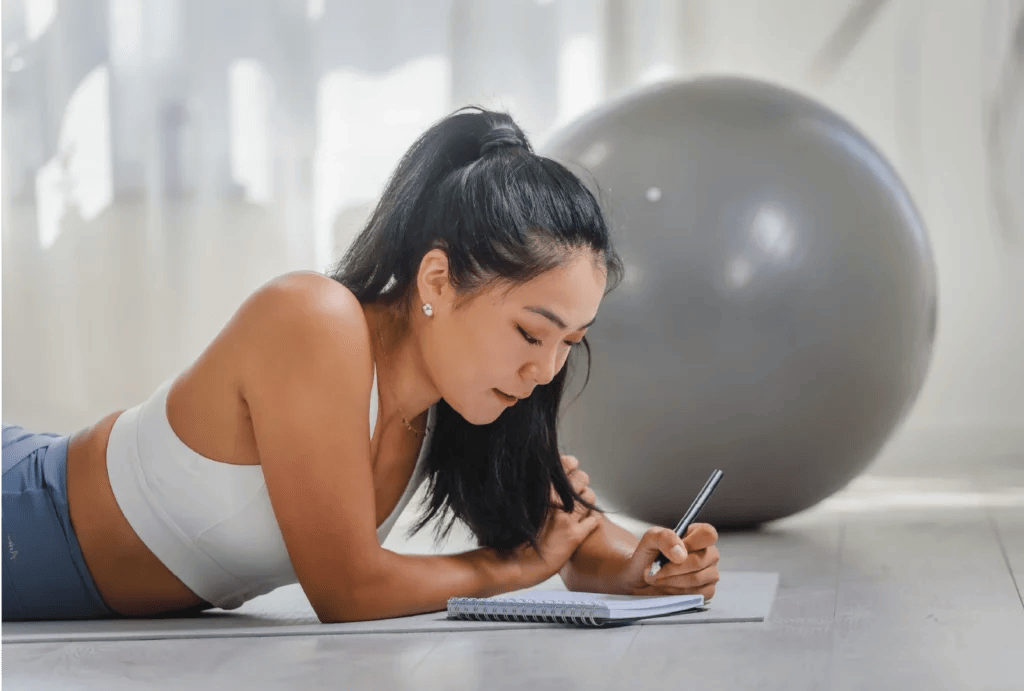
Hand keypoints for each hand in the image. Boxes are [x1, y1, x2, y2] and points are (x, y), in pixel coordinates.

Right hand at [511, 455, 601, 587]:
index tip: (571, 465)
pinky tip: (585, 524)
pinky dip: (591, 520)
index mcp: (541, 489)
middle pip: (581, 478)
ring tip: (581, 506)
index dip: (570, 464)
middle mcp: (556, 500)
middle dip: (581, 482)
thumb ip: (532, 490)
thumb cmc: (509, 536)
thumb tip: (541, 481)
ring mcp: (566, 517)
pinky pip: (594, 521)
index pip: (565, 463)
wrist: (511, 564)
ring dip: (587, 500)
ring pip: (590, 496)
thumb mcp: (518, 503)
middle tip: (577, 488)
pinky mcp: (575, 535)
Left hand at [617, 523, 719, 600]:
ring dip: (671, 580)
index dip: (691, 544)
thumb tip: (681, 554)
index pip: (708, 534)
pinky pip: (698, 593)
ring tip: (657, 578)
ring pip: (697, 578)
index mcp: (698, 535)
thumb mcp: (650, 539)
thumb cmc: (648, 555)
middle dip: (672, 568)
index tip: (672, 552)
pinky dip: (677, 592)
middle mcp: (708, 553)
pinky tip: (667, 587)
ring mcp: (710, 573)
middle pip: (699, 561)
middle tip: (654, 570)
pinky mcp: (707, 591)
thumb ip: (665, 538)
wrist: (640, 577)